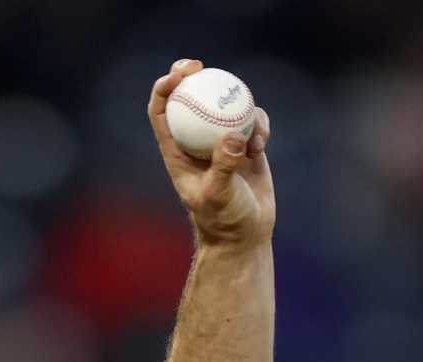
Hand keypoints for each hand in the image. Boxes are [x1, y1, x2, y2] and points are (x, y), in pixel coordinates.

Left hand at [148, 58, 274, 248]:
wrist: (245, 235)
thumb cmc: (224, 220)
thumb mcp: (219, 195)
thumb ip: (224, 165)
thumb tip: (233, 135)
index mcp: (177, 151)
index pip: (162, 113)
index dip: (164, 89)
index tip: (177, 76)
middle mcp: (196, 141)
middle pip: (189, 99)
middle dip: (190, 76)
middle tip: (200, 66)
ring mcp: (222, 141)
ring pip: (224, 105)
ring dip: (235, 105)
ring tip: (248, 128)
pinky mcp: (247, 144)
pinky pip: (252, 120)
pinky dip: (258, 125)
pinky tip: (260, 144)